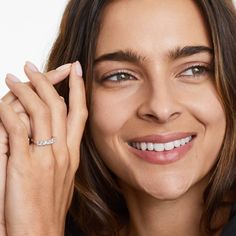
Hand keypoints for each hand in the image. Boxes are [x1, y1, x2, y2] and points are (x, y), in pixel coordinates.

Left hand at [0, 61, 86, 235]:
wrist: (40, 235)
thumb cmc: (48, 208)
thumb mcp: (62, 179)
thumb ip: (60, 156)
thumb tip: (54, 138)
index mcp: (72, 154)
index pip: (79, 113)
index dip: (78, 90)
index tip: (76, 72)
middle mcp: (63, 151)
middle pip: (60, 105)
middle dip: (50, 81)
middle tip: (37, 66)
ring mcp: (46, 156)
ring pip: (40, 110)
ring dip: (27, 89)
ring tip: (15, 76)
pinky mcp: (25, 163)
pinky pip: (16, 127)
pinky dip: (8, 109)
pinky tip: (1, 100)